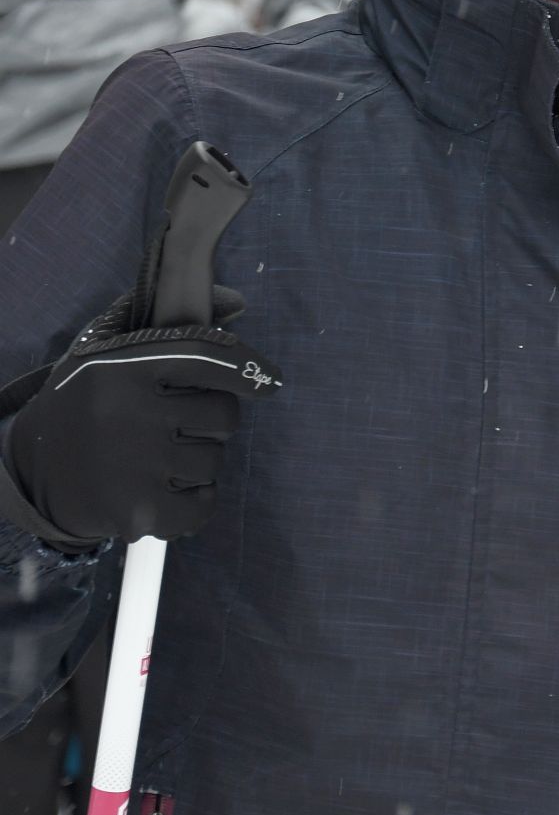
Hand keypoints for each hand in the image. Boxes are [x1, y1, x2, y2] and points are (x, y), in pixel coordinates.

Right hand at [2, 292, 280, 546]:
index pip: (206, 357)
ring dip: (200, 460)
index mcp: (121, 366)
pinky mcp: (138, 512)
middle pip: (221, 415)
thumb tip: (236, 302)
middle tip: (182, 424)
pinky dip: (196, 500)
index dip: (246, 369)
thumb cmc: (84, 402)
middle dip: (214, 419)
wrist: (34, 471)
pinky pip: (202, 507)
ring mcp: (133, 466)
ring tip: (162, 456)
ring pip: (213, 461)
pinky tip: (169, 488)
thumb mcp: (106, 348)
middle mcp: (128, 412)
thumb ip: (167, 320)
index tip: (268, 381)